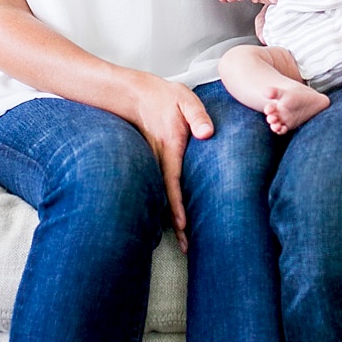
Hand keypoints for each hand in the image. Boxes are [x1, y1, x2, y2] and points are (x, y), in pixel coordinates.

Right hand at [131, 75, 213, 253]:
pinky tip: (174, 218)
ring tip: (182, 242)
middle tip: (186, 248)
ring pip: (162, 195)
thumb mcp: (184, 98)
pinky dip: (167, 204)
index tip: (182, 227)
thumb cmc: (163, 96)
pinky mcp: (153, 161)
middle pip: (166, 197)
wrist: (133, 93)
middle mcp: (159, 160)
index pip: (173, 183)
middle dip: (175, 224)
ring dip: (171, 217)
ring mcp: (154, 162)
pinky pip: (160, 186)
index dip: (177, 206)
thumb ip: (197, 114)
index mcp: (169, 148)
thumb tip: (207, 133)